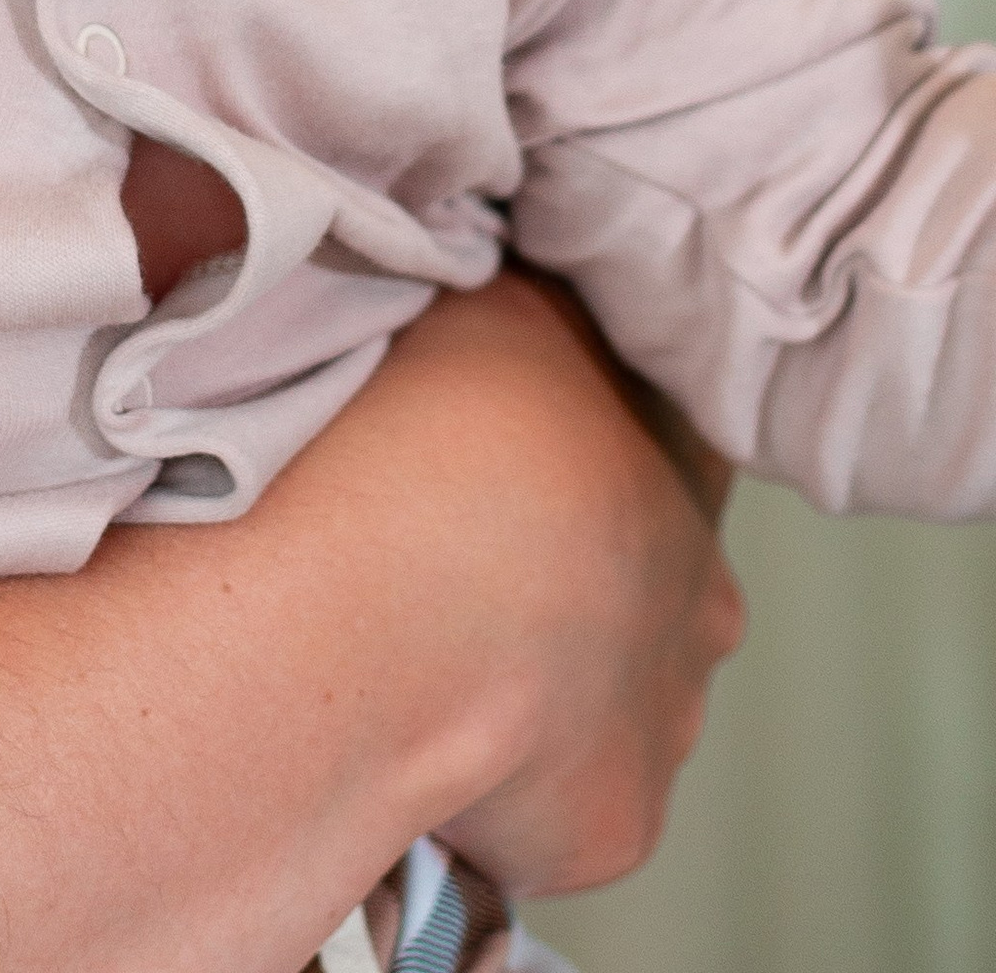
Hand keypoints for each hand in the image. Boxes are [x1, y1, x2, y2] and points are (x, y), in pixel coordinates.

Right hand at [407, 273, 745, 895]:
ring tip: (401, 641)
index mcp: (681, 462)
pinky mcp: (615, 827)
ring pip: (591, 705)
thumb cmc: (423, 425)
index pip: (653, 455)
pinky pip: (543, 803)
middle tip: (430, 549)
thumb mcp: (479, 302)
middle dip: (548, 581)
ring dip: (519, 681)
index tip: (481, 446)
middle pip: (631, 591)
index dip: (562, 448)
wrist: (400, 594)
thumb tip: (500, 273)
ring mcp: (663, 720)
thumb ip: (514, 308)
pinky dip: (485, 778)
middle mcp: (699, 596)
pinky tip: (406, 720)